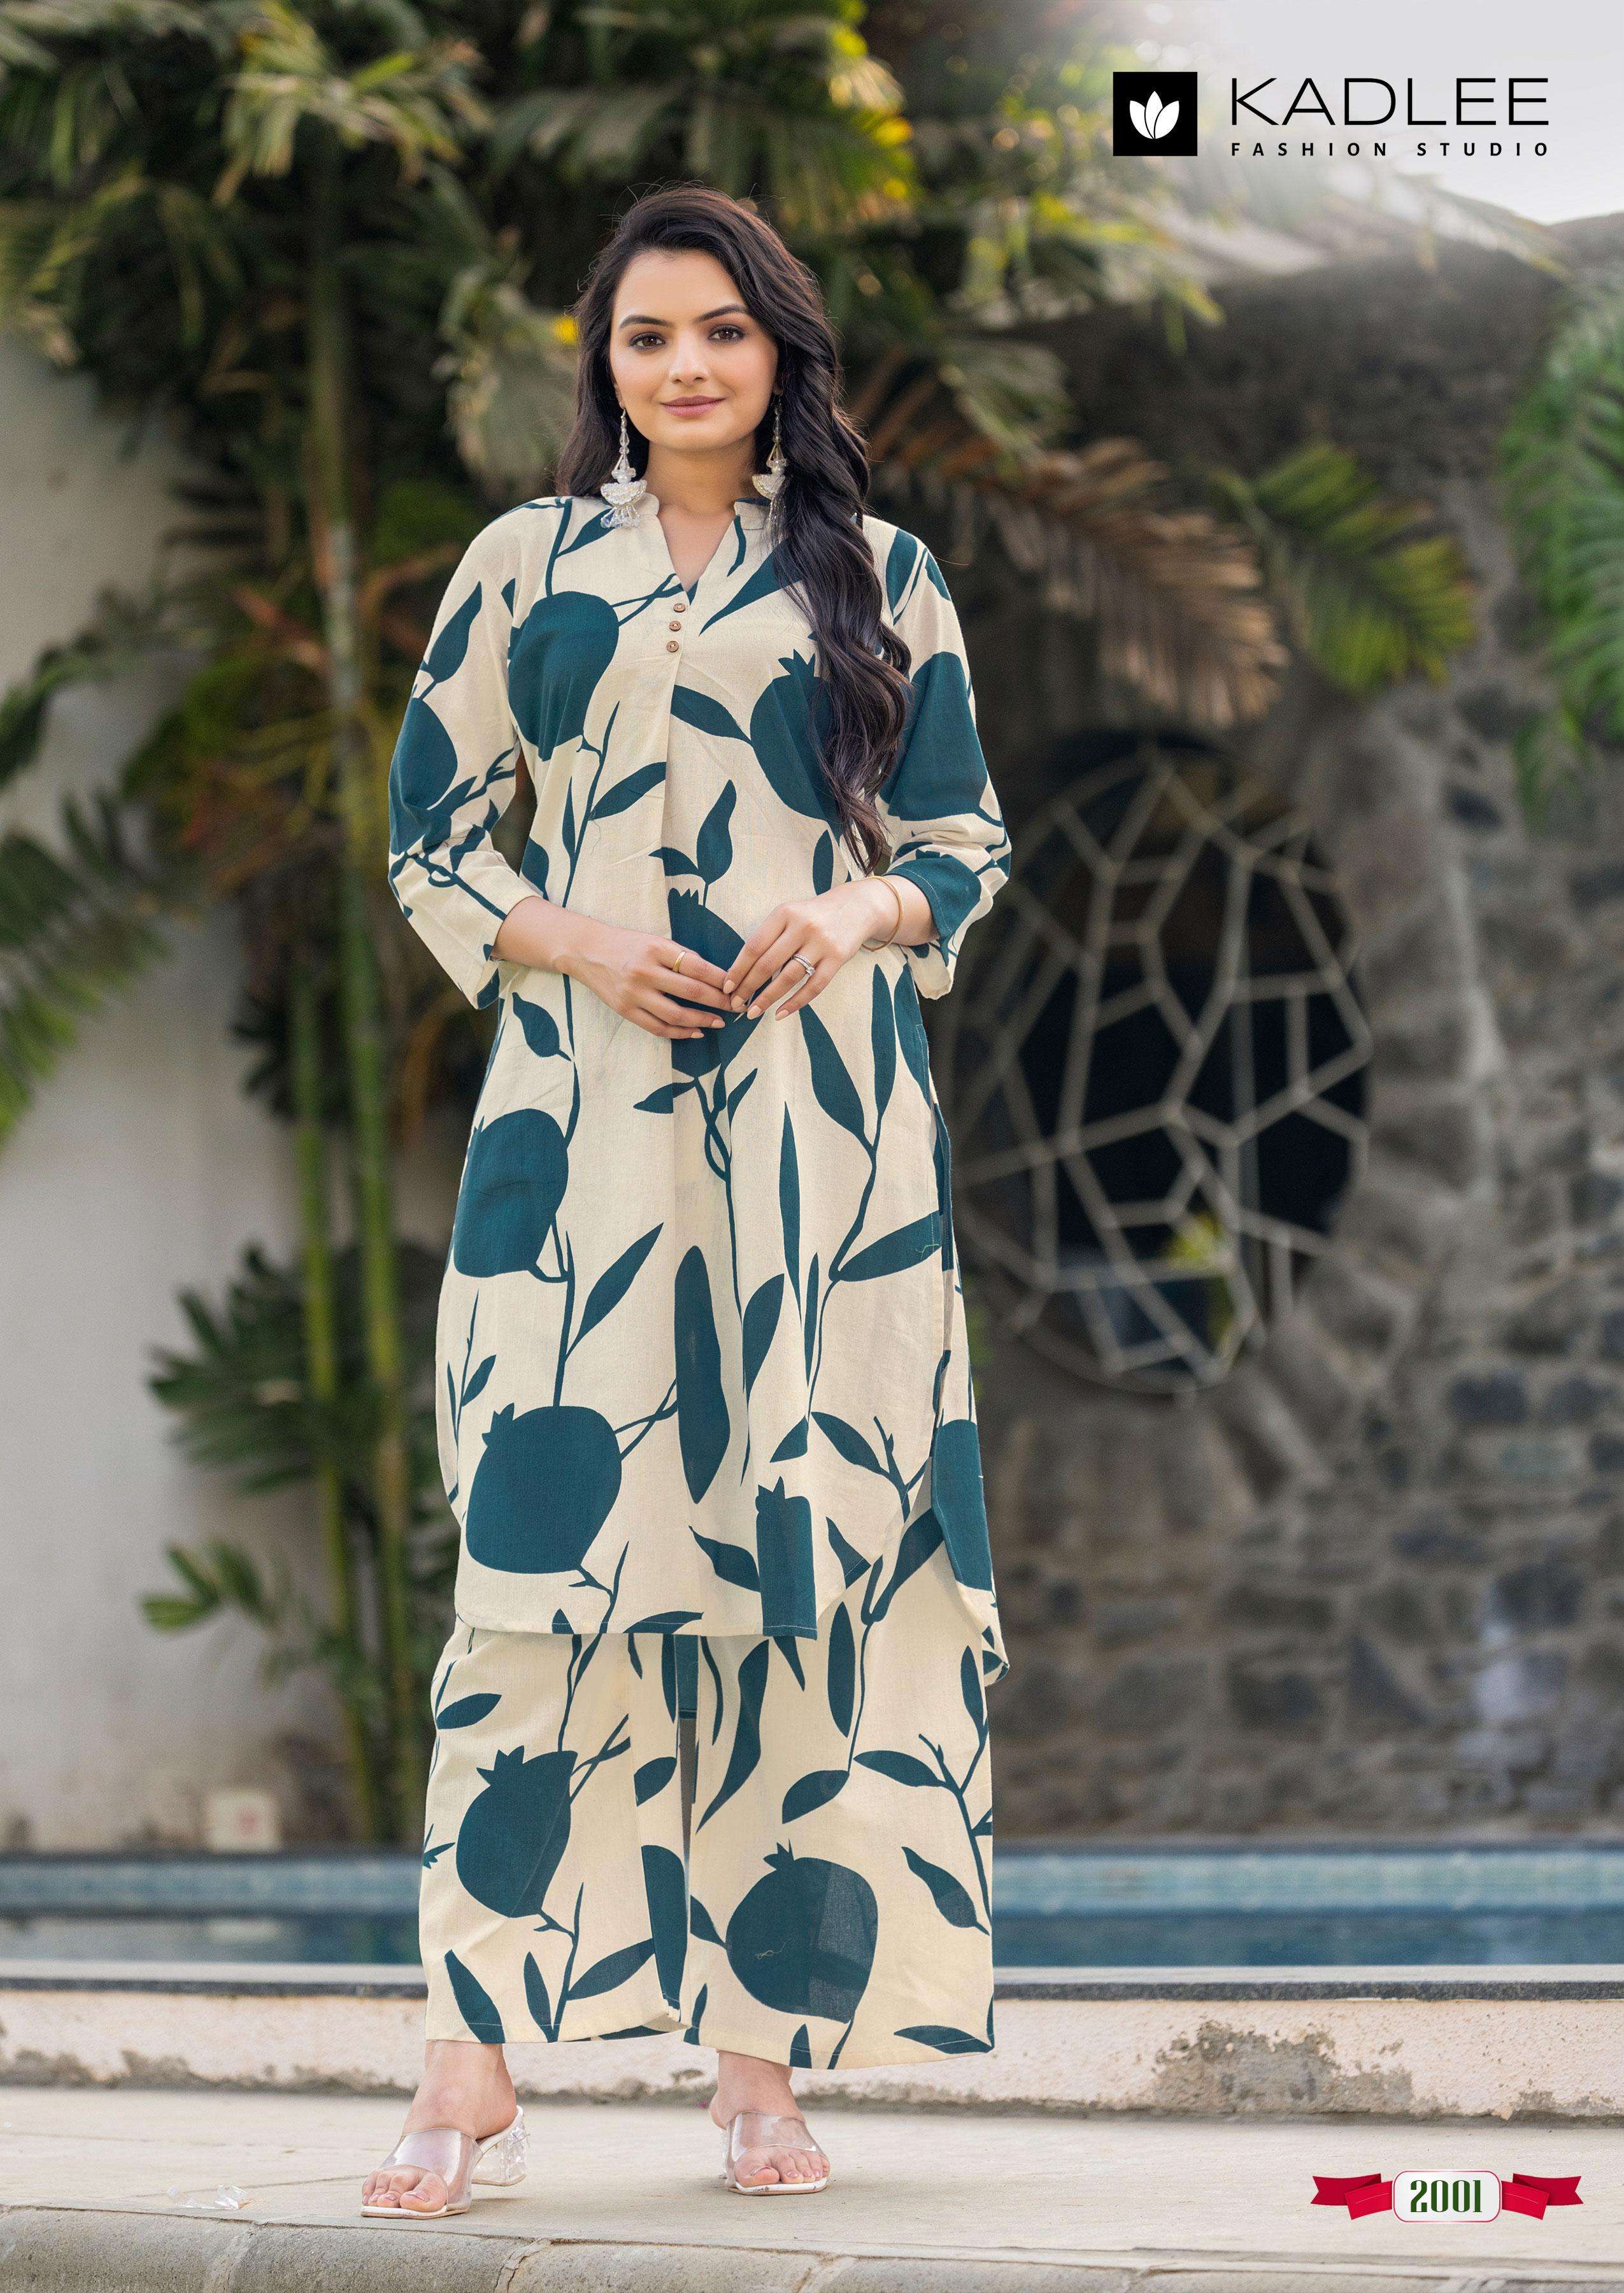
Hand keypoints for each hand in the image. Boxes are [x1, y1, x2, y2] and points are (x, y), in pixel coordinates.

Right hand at [568, 919, 733, 1039]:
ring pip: (676, 1014)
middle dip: (719, 1002)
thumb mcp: (655, 941)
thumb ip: (681, 956)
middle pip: (691, 991)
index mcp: (656, 948)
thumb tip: (715, 976)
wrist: (587, 952)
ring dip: (702, 1020)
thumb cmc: (628, 945)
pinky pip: (658, 1027)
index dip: (721, 980)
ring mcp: (634, 993)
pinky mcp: (625, 1010)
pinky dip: (680, 1033)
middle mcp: (644, 971)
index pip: (697, 967)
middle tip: (736, 1007)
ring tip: (719, 1021)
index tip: (736, 987)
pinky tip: (696, 1031)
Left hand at [725, 880, 899, 1020]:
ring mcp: (821, 943)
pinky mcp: (838, 958)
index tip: (727, 987)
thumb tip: (743, 971)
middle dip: (748, 988)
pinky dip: (795, 1002)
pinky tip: (781, 1013)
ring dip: (768, 998)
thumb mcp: (789, 914)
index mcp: (784, 913)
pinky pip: (813, 986)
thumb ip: (769, 936)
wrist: (857, 906)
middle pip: (768, 964)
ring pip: (788, 977)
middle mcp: (802, 926)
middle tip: (736, 1005)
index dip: (738, 969)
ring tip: (753, 1013)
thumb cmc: (813, 915)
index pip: (754, 946)